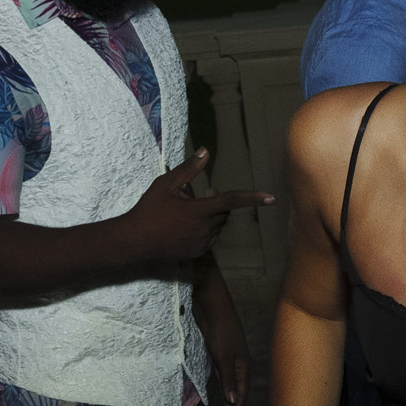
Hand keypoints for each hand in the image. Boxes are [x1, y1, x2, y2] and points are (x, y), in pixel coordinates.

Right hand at [122, 150, 269, 265]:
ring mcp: (202, 243)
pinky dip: (203, 230)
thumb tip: (205, 151)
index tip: (271, 198)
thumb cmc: (149, 209)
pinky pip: (209, 238)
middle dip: (215, 203)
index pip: (232, 201)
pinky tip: (182, 227)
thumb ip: (189, 169)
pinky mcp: (197, 253)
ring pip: (216, 226)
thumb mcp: (166, 184)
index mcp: (200, 210)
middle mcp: (205, 229)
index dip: (253, 198)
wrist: (134, 240)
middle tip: (193, 196)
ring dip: (208, 217)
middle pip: (223, 213)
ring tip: (183, 213)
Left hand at [195, 277, 250, 405]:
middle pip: (236, 390)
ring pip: (226, 383)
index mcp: (244, 366)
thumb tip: (233, 400)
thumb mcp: (225, 356)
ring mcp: (227, 360)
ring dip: (223, 396)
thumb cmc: (222, 331)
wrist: (213, 307)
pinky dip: (216, 385)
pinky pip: (218, 375)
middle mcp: (238, 365)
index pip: (242, 393)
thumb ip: (228, 378)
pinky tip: (209, 393)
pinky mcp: (217, 355)